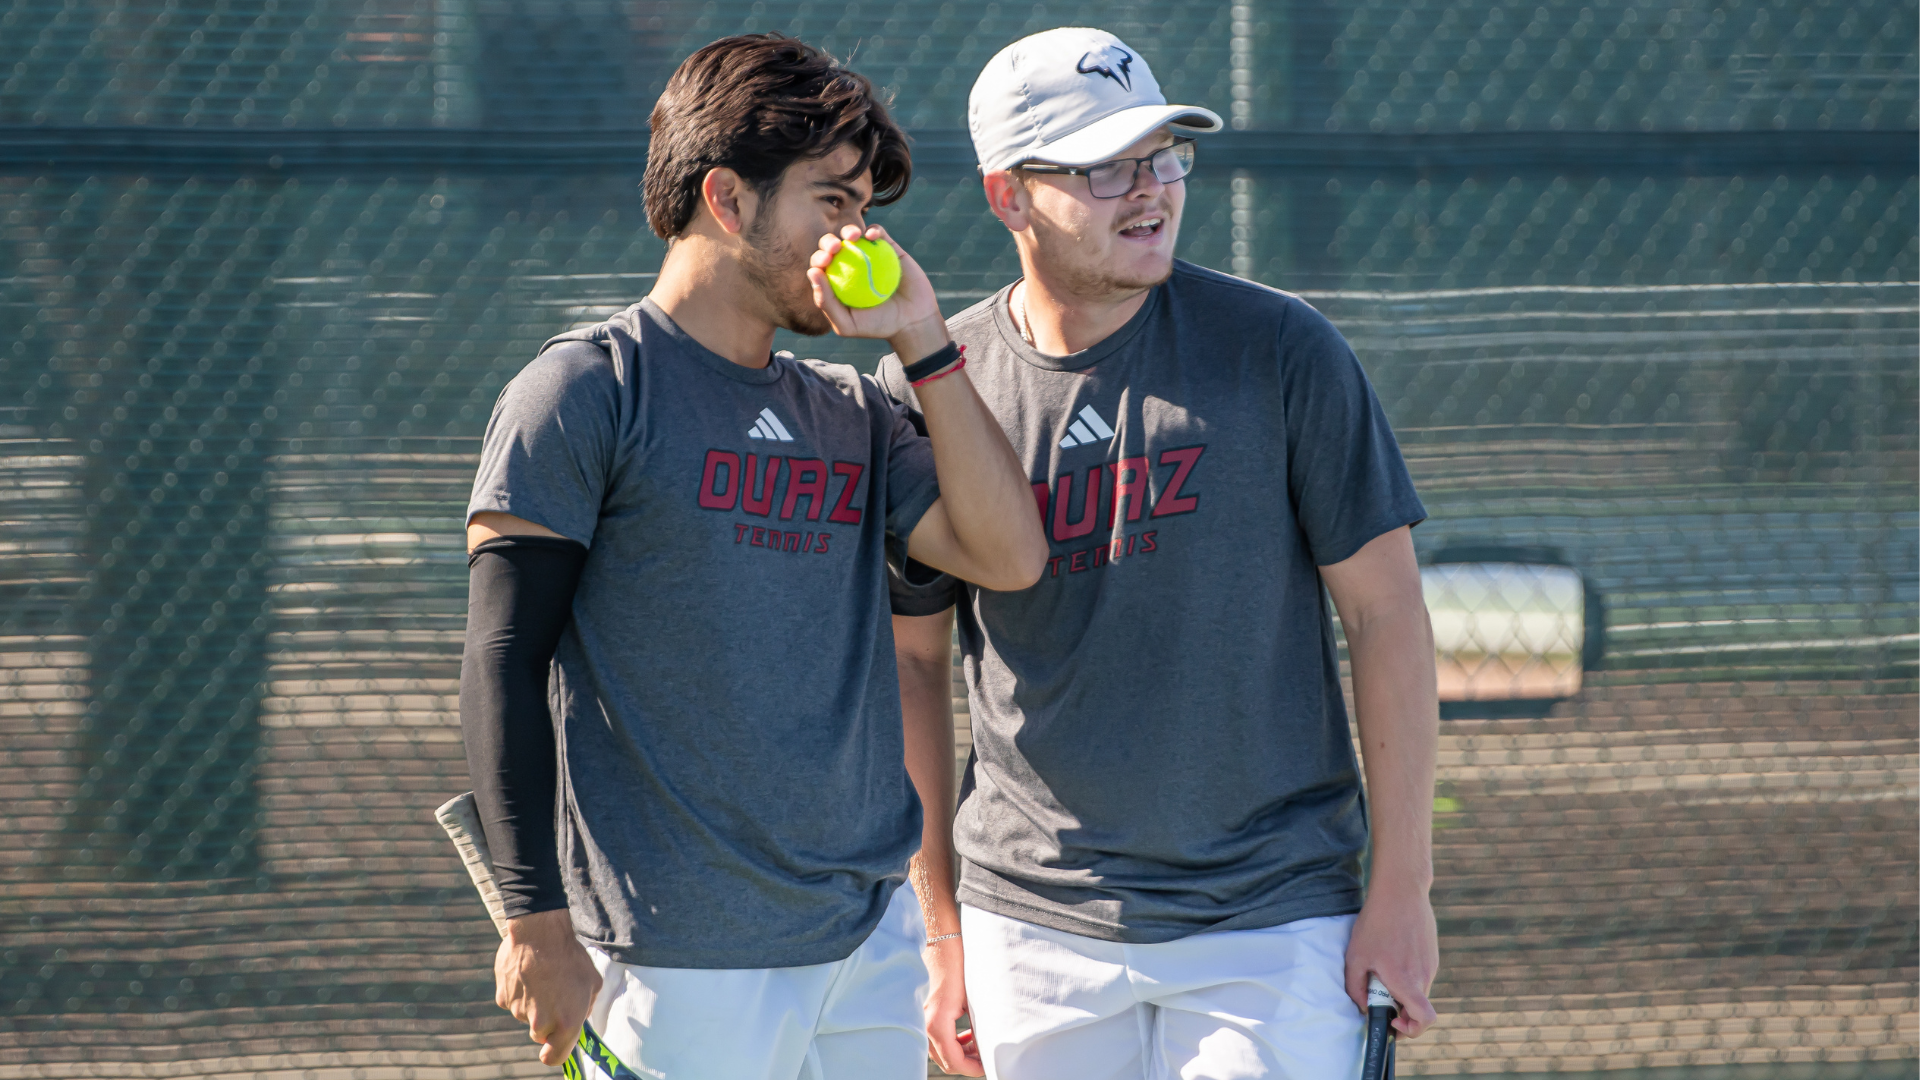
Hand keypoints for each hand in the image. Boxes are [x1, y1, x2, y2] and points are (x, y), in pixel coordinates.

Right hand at [495, 908, 602, 1065]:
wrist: (539, 933)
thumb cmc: (570, 956)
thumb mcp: (592, 982)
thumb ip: (585, 1007)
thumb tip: (579, 1015)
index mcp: (566, 1023)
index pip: (554, 1058)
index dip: (555, 1053)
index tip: (555, 1046)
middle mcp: (541, 1023)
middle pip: (540, 1034)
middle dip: (547, 1021)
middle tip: (554, 995)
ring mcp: (519, 1012)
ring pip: (525, 1015)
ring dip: (533, 1002)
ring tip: (542, 976)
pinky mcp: (503, 999)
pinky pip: (512, 1001)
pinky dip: (518, 991)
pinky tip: (527, 972)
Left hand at [806, 224, 949, 361]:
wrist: (912, 322)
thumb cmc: (877, 326)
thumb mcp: (847, 324)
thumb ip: (826, 302)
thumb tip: (812, 272)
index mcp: (836, 280)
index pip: (821, 265)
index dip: (818, 258)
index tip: (825, 261)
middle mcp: (849, 265)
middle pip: (832, 246)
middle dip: (828, 242)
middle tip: (835, 248)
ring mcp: (868, 254)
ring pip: (852, 235)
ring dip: (848, 231)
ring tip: (853, 236)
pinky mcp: (888, 248)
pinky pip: (878, 233)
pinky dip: (873, 231)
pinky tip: (872, 236)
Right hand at [923, 937, 983, 1075]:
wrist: (940, 942)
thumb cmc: (958, 966)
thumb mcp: (973, 1000)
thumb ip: (977, 1028)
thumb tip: (986, 1047)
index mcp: (937, 1024)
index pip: (954, 1061)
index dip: (974, 1069)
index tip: (989, 1066)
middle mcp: (924, 1026)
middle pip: (946, 1061)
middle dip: (968, 1063)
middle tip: (987, 1056)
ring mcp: (920, 1020)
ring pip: (940, 1052)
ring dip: (960, 1053)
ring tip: (980, 1045)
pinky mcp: (923, 1014)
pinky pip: (936, 1039)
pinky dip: (952, 1043)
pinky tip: (967, 1036)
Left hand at [1343, 882, 1439, 1037]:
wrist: (1401, 891)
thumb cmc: (1376, 923)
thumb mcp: (1356, 956)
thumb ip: (1355, 987)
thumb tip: (1362, 1008)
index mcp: (1406, 980)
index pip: (1424, 1020)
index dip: (1411, 1030)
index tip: (1393, 1021)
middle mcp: (1424, 976)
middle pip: (1415, 1006)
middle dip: (1396, 1006)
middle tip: (1375, 987)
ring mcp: (1431, 965)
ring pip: (1417, 989)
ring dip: (1400, 988)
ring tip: (1382, 963)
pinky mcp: (1432, 954)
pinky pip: (1420, 974)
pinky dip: (1406, 973)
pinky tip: (1391, 951)